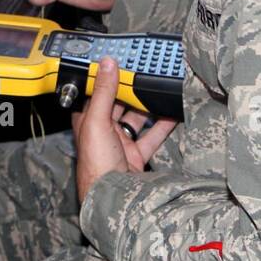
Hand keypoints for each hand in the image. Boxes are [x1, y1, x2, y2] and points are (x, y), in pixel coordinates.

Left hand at [73, 58, 176, 202]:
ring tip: (160, 88)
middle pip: (117, 105)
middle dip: (130, 90)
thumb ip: (104, 92)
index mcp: (87, 121)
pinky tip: (173, 113)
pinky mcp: (136, 156)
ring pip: (136, 119)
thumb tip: (107, 63)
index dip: (105, 77)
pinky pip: (151, 137)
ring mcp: (120, 144)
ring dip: (147, 106)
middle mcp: (102, 131)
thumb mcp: (97, 122)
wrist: (114, 200)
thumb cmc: (96, 165)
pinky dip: (162, 125)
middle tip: (145, 72)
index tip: (119, 60)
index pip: (95, 93)